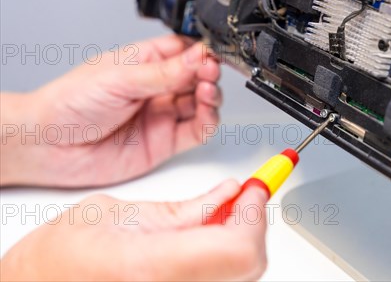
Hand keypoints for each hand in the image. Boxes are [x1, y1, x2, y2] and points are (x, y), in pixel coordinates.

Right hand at [0, 180, 268, 280]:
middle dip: (252, 226)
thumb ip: (188, 206)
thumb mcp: (123, 212)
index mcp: (152, 268)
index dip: (256, 215)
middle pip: (249, 265)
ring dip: (241, 242)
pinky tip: (208, 240)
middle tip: (242, 199)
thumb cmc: (60, 257)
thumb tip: (229, 192)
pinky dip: (226, 257)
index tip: (254, 191)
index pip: (239, 249)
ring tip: (221, 217)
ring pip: (240, 276)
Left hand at [1, 35, 220, 186]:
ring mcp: (162, 114)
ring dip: (211, 96)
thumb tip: (198, 56)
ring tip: (206, 91)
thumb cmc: (69, 103)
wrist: (47, 146)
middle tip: (209, 73)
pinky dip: (208, 121)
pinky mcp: (166, 141)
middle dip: (209, 73)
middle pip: (198, 76)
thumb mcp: (119, 79)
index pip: (185, 51)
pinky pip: (197, 130)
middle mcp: (157, 88)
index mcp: (144, 62)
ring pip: (202, 103)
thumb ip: (163, 72)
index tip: (211, 55)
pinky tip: (206, 112)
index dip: (202, 52)